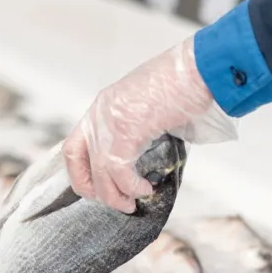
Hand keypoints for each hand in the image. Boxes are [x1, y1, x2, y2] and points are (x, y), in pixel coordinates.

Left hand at [64, 38, 235, 212]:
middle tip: (117, 202)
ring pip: (100, 172)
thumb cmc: (183, 82)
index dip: (79, 173)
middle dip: (96, 191)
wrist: (198, 68)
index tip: (94, 189)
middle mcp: (100, 113)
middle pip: (80, 163)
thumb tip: (144, 155)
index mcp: (103, 105)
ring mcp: (110, 121)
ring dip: (115, 196)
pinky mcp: (127, 130)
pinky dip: (131, 186)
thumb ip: (138, 127)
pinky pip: (120, 170)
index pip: (73, 147)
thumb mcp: (149, 104)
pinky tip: (145, 189)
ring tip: (132, 204)